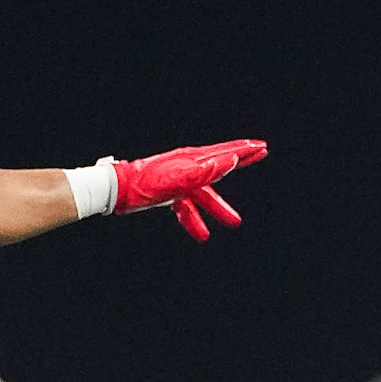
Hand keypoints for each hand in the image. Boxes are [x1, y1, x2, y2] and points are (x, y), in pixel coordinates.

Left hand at [113, 140, 266, 242]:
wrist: (119, 190)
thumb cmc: (146, 184)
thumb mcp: (178, 180)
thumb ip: (204, 172)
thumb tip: (230, 160)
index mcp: (192, 160)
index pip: (224, 153)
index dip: (244, 151)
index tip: (261, 147)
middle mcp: (188, 166)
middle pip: (220, 166)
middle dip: (241, 164)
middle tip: (260, 156)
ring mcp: (179, 179)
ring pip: (205, 194)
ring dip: (219, 208)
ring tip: (234, 222)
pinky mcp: (169, 192)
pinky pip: (187, 207)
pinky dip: (194, 219)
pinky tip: (201, 234)